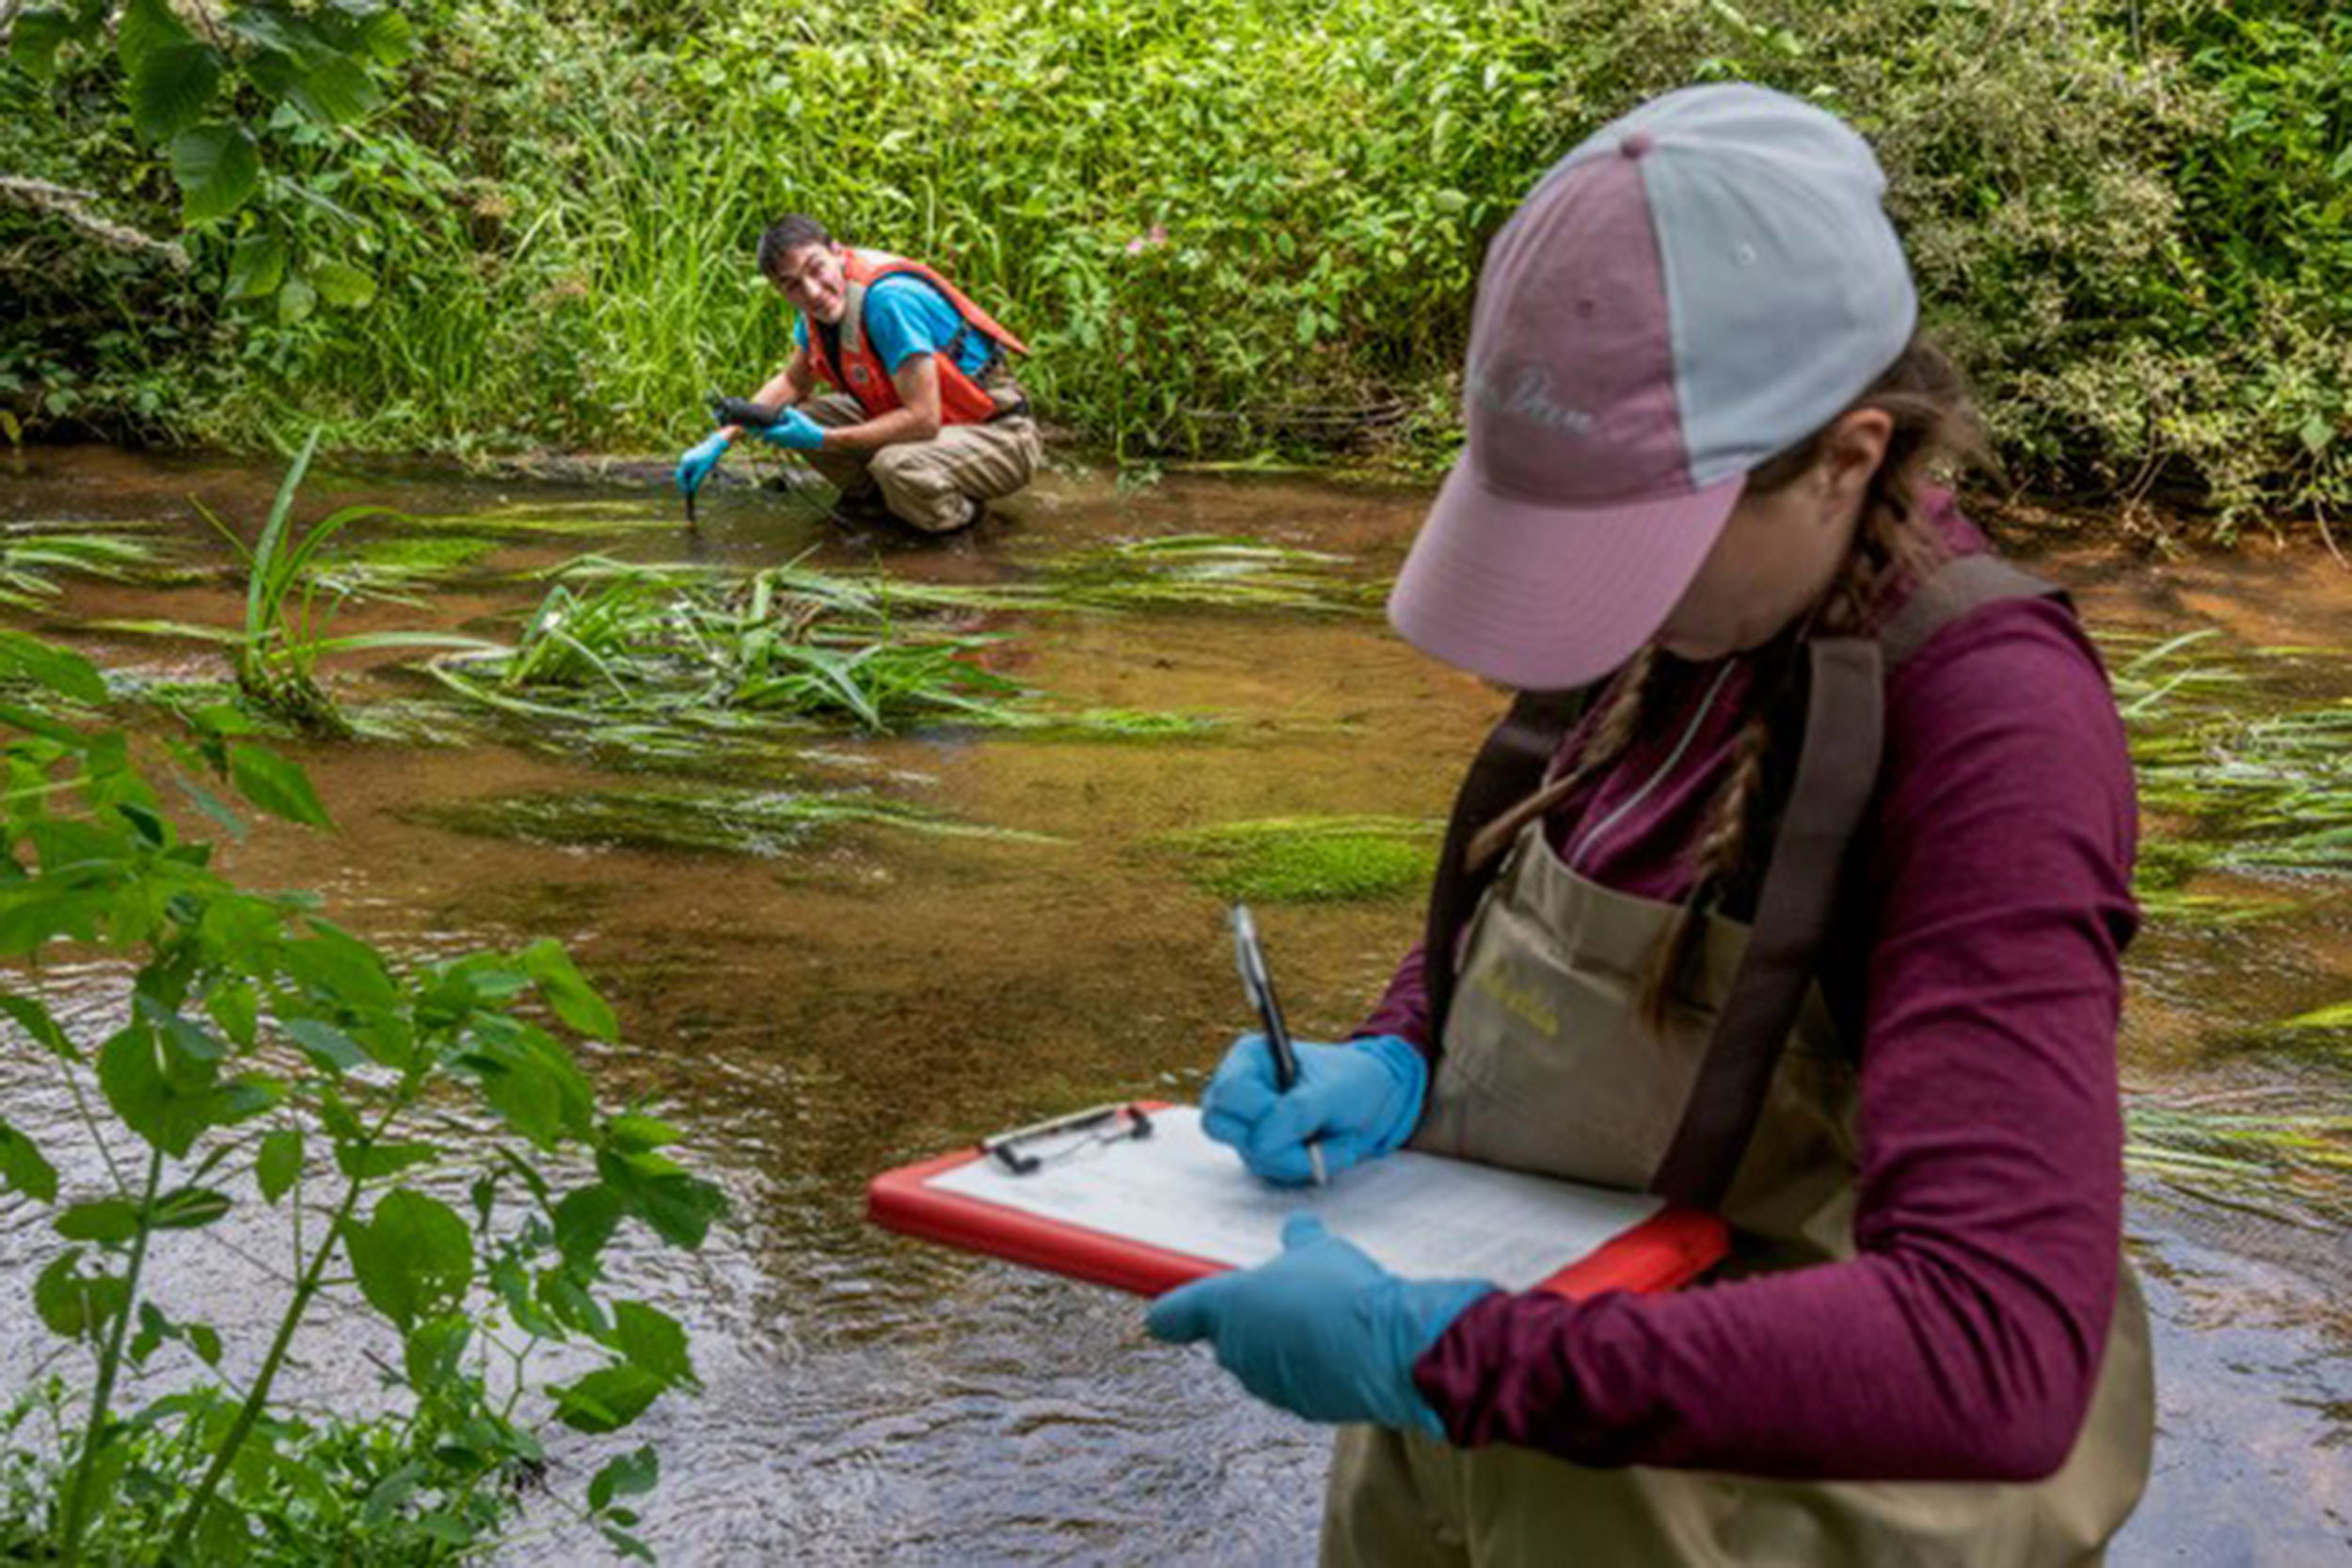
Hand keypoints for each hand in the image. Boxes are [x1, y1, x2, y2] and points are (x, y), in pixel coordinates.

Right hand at [675, 432, 729, 495]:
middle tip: (688, 493)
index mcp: (686, 462)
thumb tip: (691, 489)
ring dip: (688, 480)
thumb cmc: (710, 457)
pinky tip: (695, 481)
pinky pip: (689, 468)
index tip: (687, 493)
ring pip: (686, 472)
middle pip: (681, 475)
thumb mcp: (704, 470)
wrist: (715, 445)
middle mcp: (684, 459)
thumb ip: (696, 479)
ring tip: (692, 489)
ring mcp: (687, 458)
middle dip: (684, 483)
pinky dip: (691, 475)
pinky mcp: (692, 457)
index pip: (681, 477)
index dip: (683, 485)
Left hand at [754, 408, 826, 451]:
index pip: (761, 432)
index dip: (753, 429)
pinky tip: (776, 430)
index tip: (746, 426)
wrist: (817, 439)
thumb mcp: (796, 415)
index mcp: (779, 433)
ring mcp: (785, 443)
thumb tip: (782, 410)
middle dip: (758, 432)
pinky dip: (774, 435)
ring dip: (766, 434)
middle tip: (751, 426)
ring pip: (771, 439)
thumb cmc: (807, 428)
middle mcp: (780, 440)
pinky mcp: (790, 443)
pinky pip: (778, 440)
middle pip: (764, 436)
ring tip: (762, 428)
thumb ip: (786, 411)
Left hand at [1146, 1214, 1490, 1433]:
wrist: (1389, 1348)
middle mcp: (1236, 1349)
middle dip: (1252, 1320)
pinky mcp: (1300, 1407)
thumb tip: (1298, 1227)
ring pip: (1264, 1360)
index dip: (1169, 1313)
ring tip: (1324, 1319)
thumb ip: (1299, 1242)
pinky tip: (1342, 1349)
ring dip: (1283, 1344)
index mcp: (1227, 1306)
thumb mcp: (1319, 1250)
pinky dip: (1311, 1368)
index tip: (1160, 1315)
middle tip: (1288, 1296)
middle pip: (1228, 1337)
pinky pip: (1296, 1382)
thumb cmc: (1344, 1291)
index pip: (1175, 1314)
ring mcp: (1267, 1383)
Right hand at [1200, 1032, 1425, 1185]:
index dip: (1259, 1110)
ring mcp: (1248, 1124)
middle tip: (1307, 1134)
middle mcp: (1240, 1091)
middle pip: (1218, 1124)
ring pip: (1248, 1154)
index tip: (1298, 1113)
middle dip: (1270, 1139)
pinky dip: (1301, 1166)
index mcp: (1250, 1059)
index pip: (1228, 1093)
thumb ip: (1298, 1111)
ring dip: (1295, 1156)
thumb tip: (1264, 1141)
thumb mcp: (1333, 1090)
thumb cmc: (1353, 1082)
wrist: (1374, 1101)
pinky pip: (1268, 1170)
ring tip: (1328, 1139)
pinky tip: (1322, 1148)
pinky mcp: (1261, 1150)